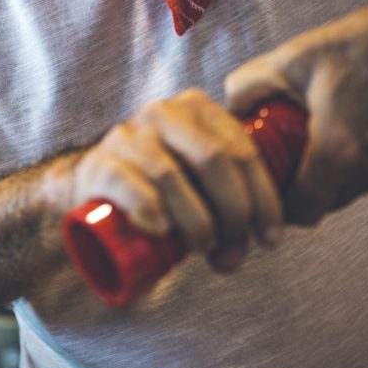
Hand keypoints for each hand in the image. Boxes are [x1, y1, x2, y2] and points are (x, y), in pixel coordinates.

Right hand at [71, 89, 283, 272]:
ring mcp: (126, 136)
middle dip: (233, 208)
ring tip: (202, 245)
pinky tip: (162, 230)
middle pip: (212, 158)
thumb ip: (227, 222)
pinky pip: (127, 183)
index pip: (242, 149)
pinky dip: (148, 208)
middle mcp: (161, 113)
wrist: (98, 189)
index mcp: (196, 108)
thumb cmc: (162, 190)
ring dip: (194, 219)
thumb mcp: (202, 192)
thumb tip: (232, 259)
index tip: (270, 238)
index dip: (263, 197)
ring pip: (170, 175)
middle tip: (232, 242)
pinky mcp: (99, 163)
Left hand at [224, 0, 367, 224]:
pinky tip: (334, 133)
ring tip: (305, 141)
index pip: (301, 211)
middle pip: (323, 206)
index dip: (275, 206)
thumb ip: (249, 87)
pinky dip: (347, 166)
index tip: (261, 184)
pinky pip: (365, 176)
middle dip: (296, 190)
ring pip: (345, 192)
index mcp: (338, 149)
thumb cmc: (354, 45)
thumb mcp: (291, 59)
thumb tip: (230, 113)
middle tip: (276, 160)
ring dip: (323, 178)